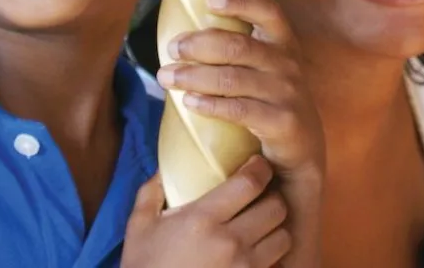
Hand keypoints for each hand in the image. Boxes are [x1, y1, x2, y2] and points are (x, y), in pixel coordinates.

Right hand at [122, 155, 291, 267]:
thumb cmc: (145, 267)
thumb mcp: (139, 227)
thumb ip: (151, 193)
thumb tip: (164, 169)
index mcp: (202, 220)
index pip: (249, 183)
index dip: (260, 169)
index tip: (258, 165)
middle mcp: (229, 243)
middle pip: (276, 207)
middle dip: (272, 198)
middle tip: (261, 197)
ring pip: (284, 237)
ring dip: (276, 230)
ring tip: (262, 228)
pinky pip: (277, 265)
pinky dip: (272, 258)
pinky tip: (258, 254)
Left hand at [157, 0, 323, 266]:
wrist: (298, 162)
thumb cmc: (267, 109)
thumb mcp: (259, 76)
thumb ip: (233, 53)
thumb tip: (181, 35)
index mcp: (283, 46)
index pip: (269, 12)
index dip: (242, 2)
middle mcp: (289, 65)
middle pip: (239, 45)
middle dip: (199, 44)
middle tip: (170, 48)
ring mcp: (290, 94)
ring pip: (234, 77)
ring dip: (195, 75)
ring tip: (166, 77)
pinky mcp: (285, 123)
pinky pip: (242, 109)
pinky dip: (212, 105)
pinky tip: (189, 103)